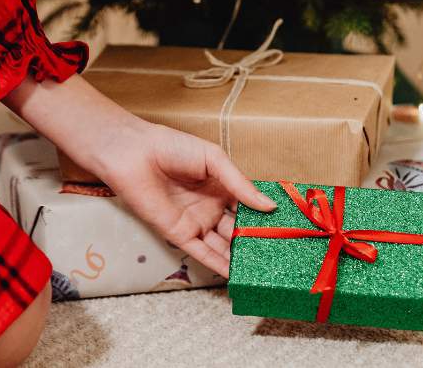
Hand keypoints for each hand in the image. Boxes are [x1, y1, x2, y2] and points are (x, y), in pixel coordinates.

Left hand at [4, 77, 275, 276]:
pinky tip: (235, 276)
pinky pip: (202, 254)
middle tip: (281, 257)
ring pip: (223, 246)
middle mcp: (212, 207)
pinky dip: (218, 265)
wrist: (133, 154)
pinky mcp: (179, 235)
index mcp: (223, 187)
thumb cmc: (171, 147)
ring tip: (264, 271)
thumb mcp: (214, 160)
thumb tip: (269, 206)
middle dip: (257, 244)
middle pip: (239, 231)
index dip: (267, 219)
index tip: (289, 231)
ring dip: (241, 258)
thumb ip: (240, 185)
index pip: (250, 209)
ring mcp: (197, 222)